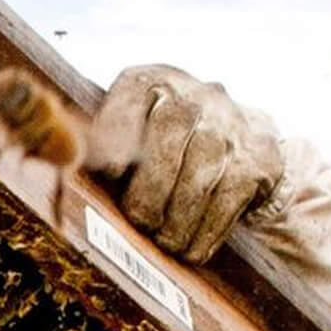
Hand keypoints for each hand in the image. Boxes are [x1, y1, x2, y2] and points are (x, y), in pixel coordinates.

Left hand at [85, 64, 282, 263]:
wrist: (243, 138)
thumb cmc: (164, 145)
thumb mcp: (130, 132)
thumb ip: (101, 147)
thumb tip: (71, 166)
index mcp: (152, 82)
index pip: (132, 94)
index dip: (117, 133)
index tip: (110, 171)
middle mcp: (196, 94)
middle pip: (171, 135)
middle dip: (151, 189)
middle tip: (141, 221)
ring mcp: (231, 123)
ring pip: (202, 173)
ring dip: (178, 218)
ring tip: (164, 241)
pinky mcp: (259, 156)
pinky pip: (229, 200)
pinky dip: (206, 232)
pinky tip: (191, 248)